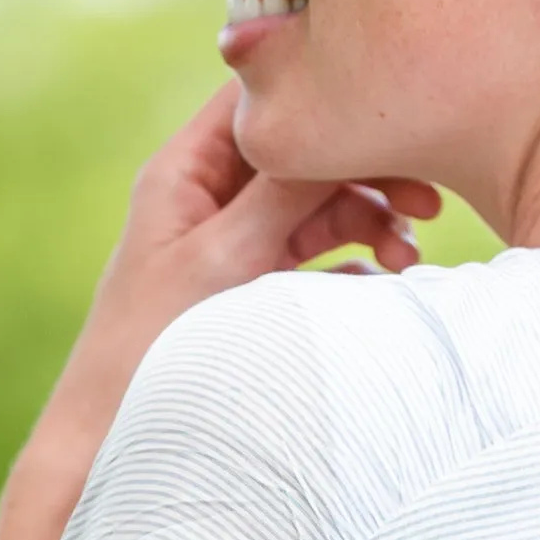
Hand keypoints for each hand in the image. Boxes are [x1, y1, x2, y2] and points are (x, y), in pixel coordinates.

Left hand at [35, 83, 441, 477]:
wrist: (112, 440)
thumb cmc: (149, 350)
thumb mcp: (221, 260)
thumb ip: (281, 195)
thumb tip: (343, 128)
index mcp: (185, 170)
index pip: (262, 100)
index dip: (325, 99)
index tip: (388, 122)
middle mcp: (209, 198)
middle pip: (303, 155)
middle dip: (365, 175)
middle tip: (426, 203)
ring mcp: (234, 245)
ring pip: (317, 210)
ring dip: (370, 226)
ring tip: (408, 262)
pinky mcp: (252, 291)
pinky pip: (316, 263)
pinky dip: (355, 269)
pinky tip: (384, 290)